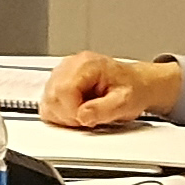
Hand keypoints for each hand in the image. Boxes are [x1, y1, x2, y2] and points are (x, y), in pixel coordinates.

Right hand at [41, 51, 183, 127]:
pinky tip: (76, 111)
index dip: (72, 111)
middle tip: (87, 118)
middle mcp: (71, 64)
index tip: (86, 119)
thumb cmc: (133, 88)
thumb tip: (83, 116)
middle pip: (52, 95)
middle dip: (67, 115)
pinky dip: (60, 113)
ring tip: (84, 114)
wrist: (137, 83)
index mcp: (87, 65)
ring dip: (63, 115)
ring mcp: (63, 72)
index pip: (64, 89)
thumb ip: (104, 109)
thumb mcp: (125, 101)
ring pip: (47, 100)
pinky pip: (48, 102)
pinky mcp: (59, 82)